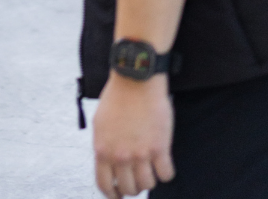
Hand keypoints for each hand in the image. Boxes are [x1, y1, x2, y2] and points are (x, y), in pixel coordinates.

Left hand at [93, 74, 174, 197]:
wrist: (135, 80)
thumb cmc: (117, 97)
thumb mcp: (100, 123)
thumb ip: (104, 146)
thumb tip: (107, 164)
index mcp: (102, 149)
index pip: (104, 185)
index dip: (112, 195)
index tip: (118, 196)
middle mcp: (120, 155)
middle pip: (129, 189)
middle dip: (133, 187)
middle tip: (137, 179)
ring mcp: (140, 153)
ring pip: (148, 185)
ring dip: (149, 180)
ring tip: (150, 168)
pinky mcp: (160, 148)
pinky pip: (166, 175)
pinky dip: (166, 172)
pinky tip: (164, 162)